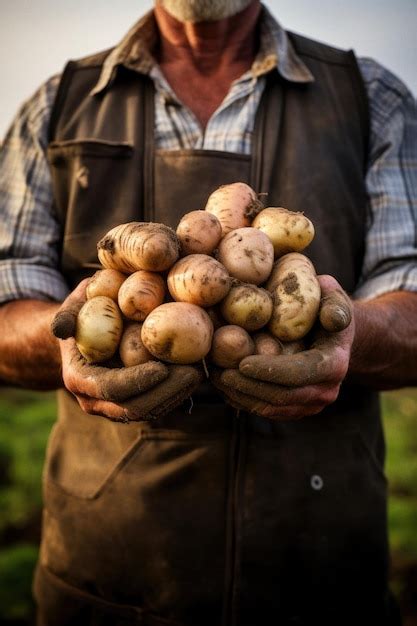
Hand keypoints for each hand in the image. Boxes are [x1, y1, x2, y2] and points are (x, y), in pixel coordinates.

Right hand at [53, 280, 203, 420]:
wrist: (84, 335)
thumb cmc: (82, 312)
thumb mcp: (74, 306)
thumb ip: (68, 314)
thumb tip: (61, 328)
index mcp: (79, 379)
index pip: (110, 387)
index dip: (137, 381)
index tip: (164, 367)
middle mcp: (95, 400)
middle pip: (134, 408)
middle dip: (166, 392)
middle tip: (194, 372)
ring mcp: (115, 406)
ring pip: (149, 411)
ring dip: (177, 395)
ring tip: (200, 372)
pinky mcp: (134, 404)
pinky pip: (156, 406)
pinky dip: (177, 393)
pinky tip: (195, 374)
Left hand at [211, 275, 353, 419]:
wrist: (333, 335)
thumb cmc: (325, 305)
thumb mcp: (333, 297)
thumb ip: (335, 304)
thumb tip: (332, 319)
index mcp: (334, 363)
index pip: (300, 372)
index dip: (269, 370)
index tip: (242, 362)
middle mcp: (326, 390)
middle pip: (282, 396)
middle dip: (248, 386)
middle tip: (219, 372)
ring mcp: (312, 404)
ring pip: (271, 408)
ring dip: (240, 396)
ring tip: (215, 377)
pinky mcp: (297, 409)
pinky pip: (268, 411)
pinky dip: (243, 400)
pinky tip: (224, 385)